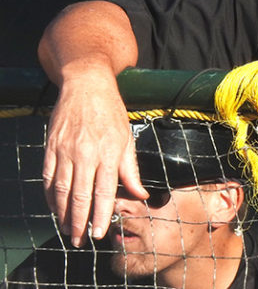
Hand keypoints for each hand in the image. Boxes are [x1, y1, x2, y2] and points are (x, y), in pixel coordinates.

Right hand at [42, 64, 146, 246]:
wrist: (86, 85)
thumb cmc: (110, 112)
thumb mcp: (127, 138)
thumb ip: (131, 170)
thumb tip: (141, 194)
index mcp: (107, 152)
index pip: (104, 192)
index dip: (101, 215)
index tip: (99, 233)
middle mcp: (84, 154)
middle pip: (79, 196)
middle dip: (79, 222)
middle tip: (80, 240)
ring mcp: (64, 151)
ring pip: (59, 190)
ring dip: (62, 214)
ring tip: (67, 229)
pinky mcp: (50, 147)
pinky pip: (46, 178)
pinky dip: (49, 197)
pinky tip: (54, 208)